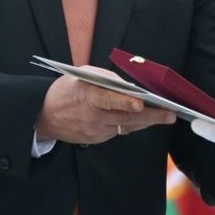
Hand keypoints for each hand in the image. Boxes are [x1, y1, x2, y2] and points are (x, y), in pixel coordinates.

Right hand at [36, 68, 175, 143]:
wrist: (43, 115)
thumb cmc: (66, 90)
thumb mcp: (82, 75)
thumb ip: (106, 78)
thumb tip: (129, 86)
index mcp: (87, 96)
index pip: (108, 100)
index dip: (125, 103)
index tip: (141, 103)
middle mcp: (92, 116)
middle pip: (125, 118)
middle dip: (151, 116)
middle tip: (171, 114)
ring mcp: (94, 131)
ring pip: (126, 127)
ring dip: (147, 122)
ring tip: (166, 116)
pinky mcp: (96, 139)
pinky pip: (119, 131)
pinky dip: (132, 125)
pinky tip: (146, 120)